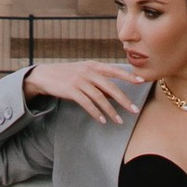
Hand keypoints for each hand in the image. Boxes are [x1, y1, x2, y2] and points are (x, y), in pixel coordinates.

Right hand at [22, 57, 145, 124]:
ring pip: (99, 97)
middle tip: (134, 110)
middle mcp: (88, 71)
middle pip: (110, 87)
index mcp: (93, 65)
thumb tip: (116, 95)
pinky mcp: (71, 90)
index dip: (128, 76)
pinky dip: (95, 112)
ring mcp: (79, 80)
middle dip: (124, 99)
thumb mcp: (84, 73)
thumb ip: (99, 82)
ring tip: (119, 121)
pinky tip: (102, 120)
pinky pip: (86, 103)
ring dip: (110, 111)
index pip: (115, 70)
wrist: (45, 75)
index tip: (142, 81)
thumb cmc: (67, 75)